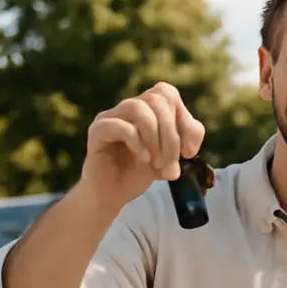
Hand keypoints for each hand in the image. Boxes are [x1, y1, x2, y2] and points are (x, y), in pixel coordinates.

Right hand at [79, 82, 205, 212]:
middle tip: (169, 163)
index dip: (185, 123)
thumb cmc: (138, 173)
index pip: (168, 93)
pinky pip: (122, 126)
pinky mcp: (98, 131)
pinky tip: (143, 160)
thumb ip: (182, 148)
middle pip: (158, 99)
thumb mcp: (168, 160)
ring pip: (140, 108)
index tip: (188, 153)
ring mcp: (111, 116)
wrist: (111, 194)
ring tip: (156, 162)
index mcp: (146, 108)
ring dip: (155, 138)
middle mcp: (128, 107)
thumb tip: (188, 149)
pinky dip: (138, 144)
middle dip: (171, 136)